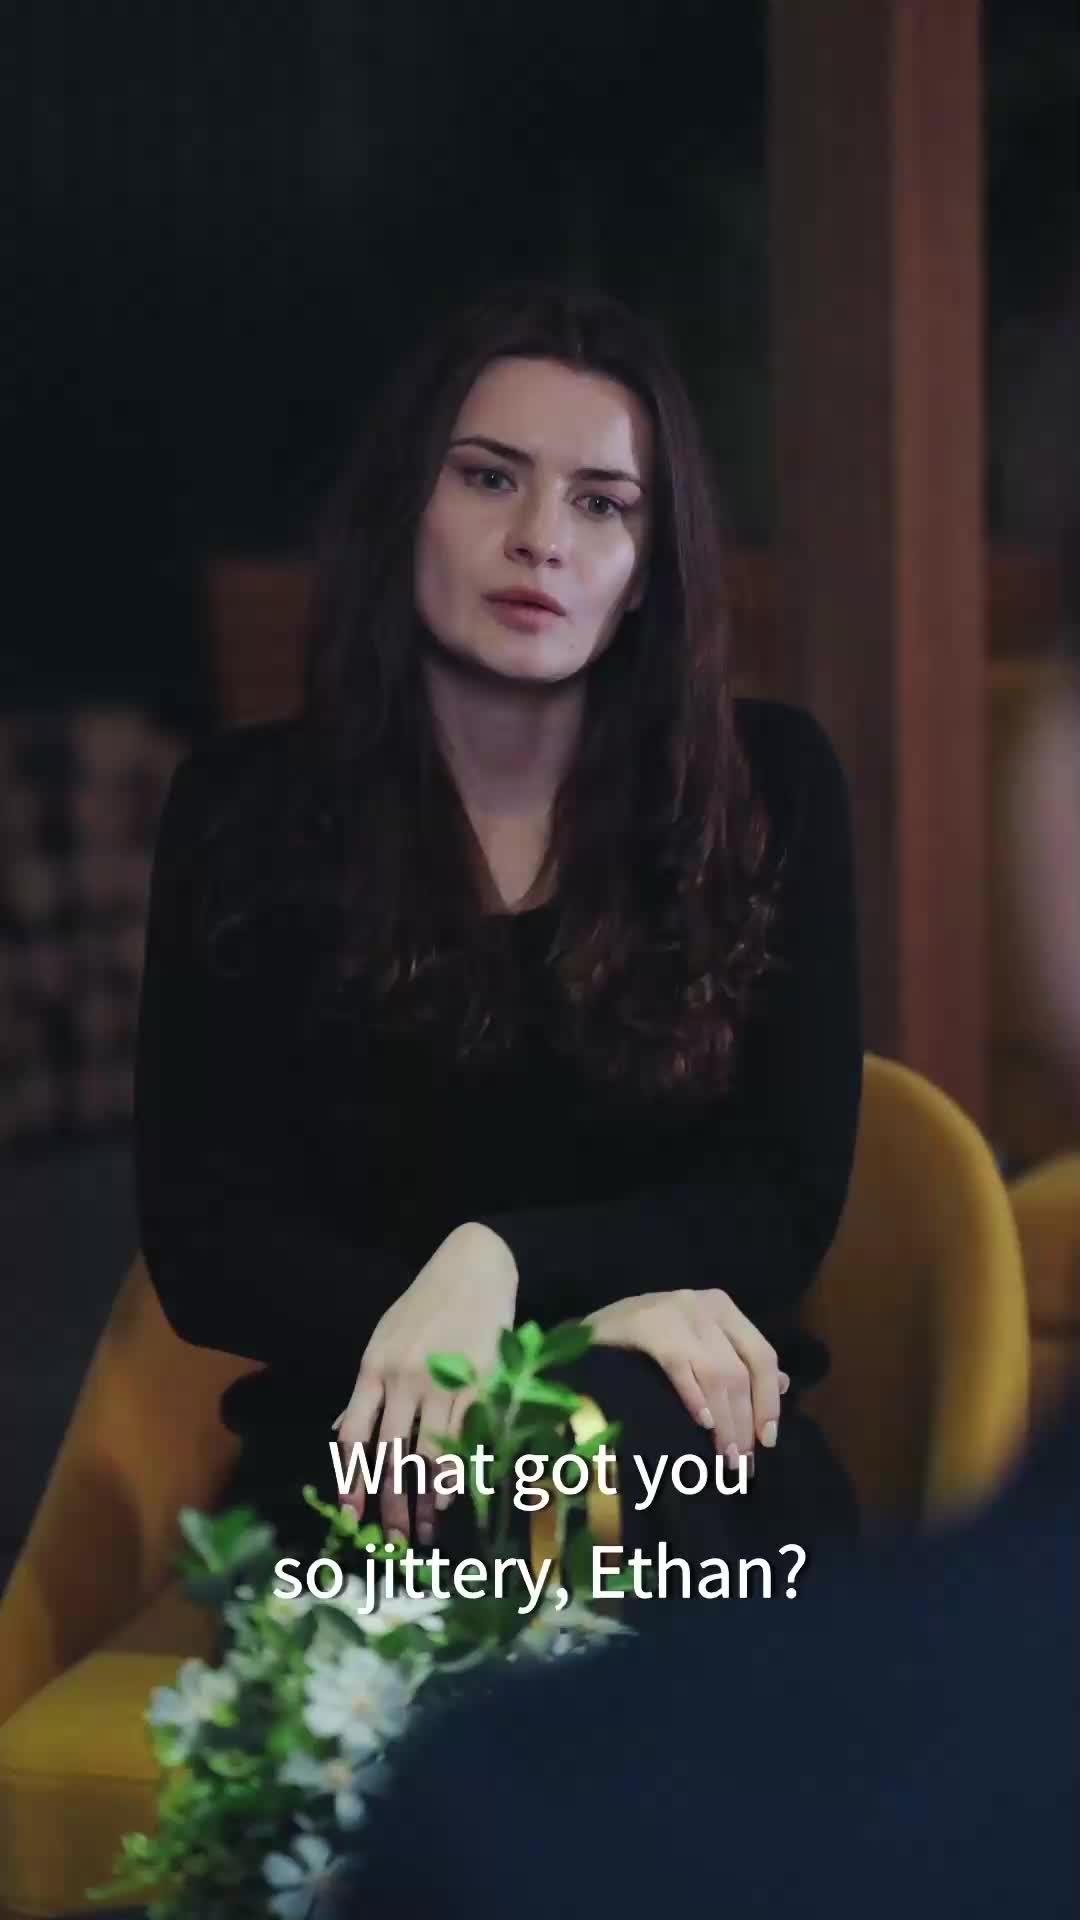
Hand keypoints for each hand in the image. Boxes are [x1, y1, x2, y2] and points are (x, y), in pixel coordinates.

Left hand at [332, 1222, 517, 1544]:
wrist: (473, 1267)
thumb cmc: (425, 1305)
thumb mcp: (383, 1339)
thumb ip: (365, 1389)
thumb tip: (339, 1431)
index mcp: (373, 1369)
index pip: (353, 1436)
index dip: (350, 1480)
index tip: (349, 1515)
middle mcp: (402, 1379)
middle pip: (390, 1455)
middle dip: (389, 1504)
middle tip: (391, 1541)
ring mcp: (441, 1381)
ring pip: (429, 1453)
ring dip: (426, 1498)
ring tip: (425, 1528)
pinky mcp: (478, 1381)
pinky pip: (464, 1436)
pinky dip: (457, 1470)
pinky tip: (453, 1494)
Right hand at [584, 1288, 789, 1466]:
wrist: (586, 1332)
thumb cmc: (645, 1341)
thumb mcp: (697, 1342)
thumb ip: (736, 1359)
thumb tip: (784, 1385)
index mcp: (722, 1307)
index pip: (762, 1355)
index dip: (768, 1400)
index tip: (766, 1441)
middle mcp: (703, 1305)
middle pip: (741, 1369)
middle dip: (746, 1420)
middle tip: (742, 1462)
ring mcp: (675, 1312)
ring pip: (717, 1373)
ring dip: (725, 1421)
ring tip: (724, 1457)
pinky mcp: (646, 1325)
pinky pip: (681, 1366)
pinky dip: (694, 1397)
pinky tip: (701, 1424)